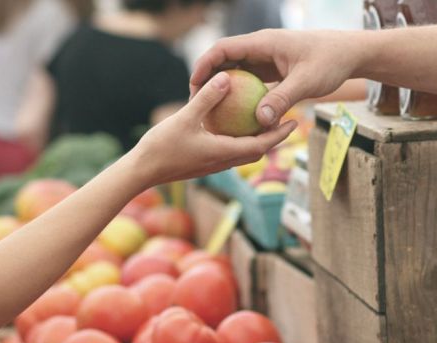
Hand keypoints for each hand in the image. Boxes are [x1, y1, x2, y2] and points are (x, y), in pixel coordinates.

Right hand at [129, 71, 297, 187]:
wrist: (142, 172)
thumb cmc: (161, 147)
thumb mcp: (185, 118)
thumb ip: (207, 98)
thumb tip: (227, 77)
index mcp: (224, 153)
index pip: (261, 145)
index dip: (280, 134)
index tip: (295, 122)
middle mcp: (223, 162)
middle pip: (257, 151)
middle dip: (274, 137)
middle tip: (287, 120)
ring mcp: (214, 164)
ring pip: (244, 152)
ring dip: (258, 140)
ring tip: (265, 121)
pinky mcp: (204, 163)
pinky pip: (229, 151)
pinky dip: (239, 140)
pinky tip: (234, 125)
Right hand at [190, 29, 363, 127]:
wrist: (350, 54)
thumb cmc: (330, 62)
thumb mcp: (306, 82)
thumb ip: (282, 99)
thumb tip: (260, 121)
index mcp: (264, 43)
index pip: (224, 49)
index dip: (204, 65)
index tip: (194, 86)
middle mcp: (261, 48)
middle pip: (225, 60)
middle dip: (208, 79)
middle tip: (196, 103)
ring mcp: (267, 58)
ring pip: (237, 71)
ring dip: (224, 88)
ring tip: (211, 111)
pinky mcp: (274, 69)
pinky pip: (251, 81)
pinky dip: (242, 95)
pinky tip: (237, 116)